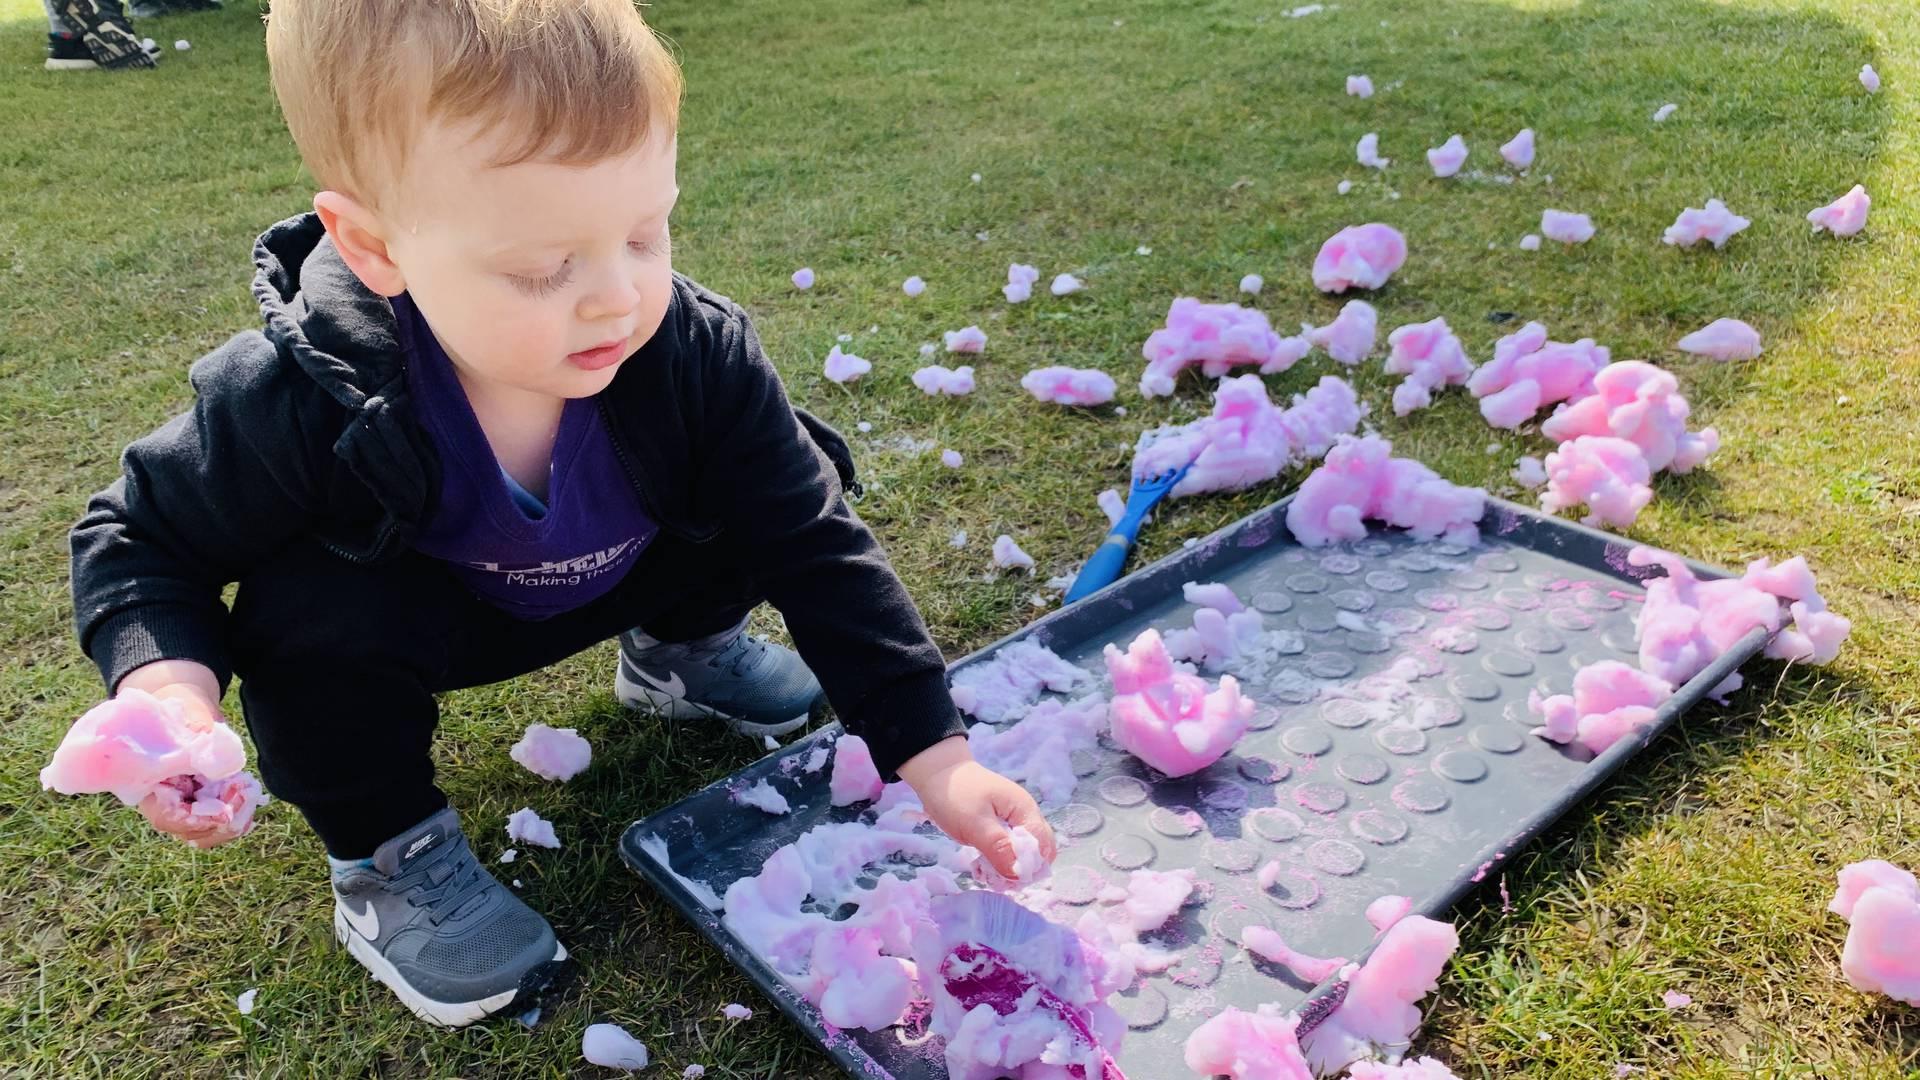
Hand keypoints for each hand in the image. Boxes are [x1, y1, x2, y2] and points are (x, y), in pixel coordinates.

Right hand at [117, 661, 247, 847]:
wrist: (185, 710)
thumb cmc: (182, 712)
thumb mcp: (191, 718)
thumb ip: (200, 738)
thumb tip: (215, 756)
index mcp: (148, 783)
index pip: (166, 817)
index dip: (195, 820)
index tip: (225, 811)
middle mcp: (163, 803)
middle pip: (189, 832)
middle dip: (222, 821)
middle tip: (244, 791)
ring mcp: (183, 808)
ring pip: (206, 834)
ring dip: (233, 820)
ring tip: (247, 790)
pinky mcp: (202, 807)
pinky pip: (220, 825)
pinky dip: (238, 816)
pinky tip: (248, 796)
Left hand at [898, 736, 1055, 880]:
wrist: (937, 773)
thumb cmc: (955, 795)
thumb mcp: (975, 823)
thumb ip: (999, 847)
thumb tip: (1020, 874)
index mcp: (1025, 810)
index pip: (1043, 846)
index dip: (1030, 866)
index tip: (1007, 879)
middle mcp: (1026, 816)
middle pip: (1039, 851)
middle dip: (1022, 869)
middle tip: (996, 877)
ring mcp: (1014, 821)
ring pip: (1024, 853)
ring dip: (1009, 867)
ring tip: (986, 871)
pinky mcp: (1002, 827)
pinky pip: (1010, 849)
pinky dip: (1000, 860)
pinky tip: (983, 863)